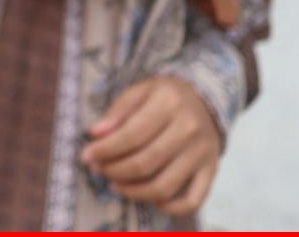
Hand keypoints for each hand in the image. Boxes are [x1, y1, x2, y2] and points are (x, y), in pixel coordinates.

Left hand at [80, 76, 222, 216]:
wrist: (205, 100)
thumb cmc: (164, 96)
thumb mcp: (140, 91)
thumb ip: (118, 111)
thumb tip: (95, 134)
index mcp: (167, 104)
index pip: (131, 135)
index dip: (106, 150)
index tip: (87, 156)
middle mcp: (188, 130)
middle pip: (146, 163)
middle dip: (115, 171)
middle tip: (99, 170)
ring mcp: (202, 154)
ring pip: (165, 186)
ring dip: (135, 192)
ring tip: (116, 185)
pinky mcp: (212, 172)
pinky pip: (193, 201)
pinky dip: (171, 208)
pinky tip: (151, 200)